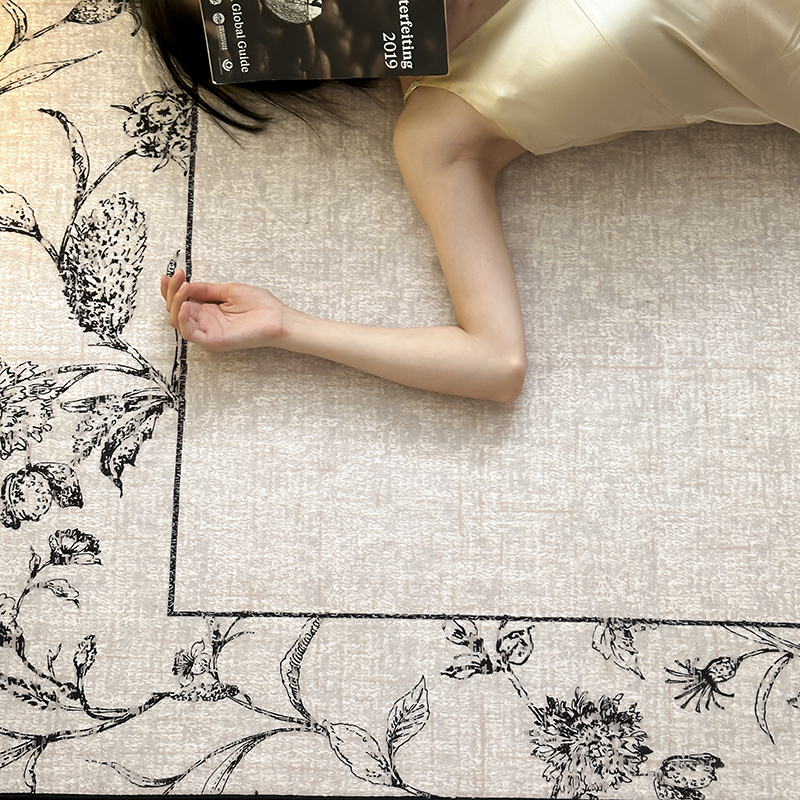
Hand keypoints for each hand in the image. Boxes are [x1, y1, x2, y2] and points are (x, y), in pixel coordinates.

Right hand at [160, 268, 284, 351]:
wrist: (279, 318)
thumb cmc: (261, 306)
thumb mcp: (229, 291)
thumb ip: (207, 290)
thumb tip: (187, 285)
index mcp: (209, 311)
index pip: (182, 301)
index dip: (173, 288)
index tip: (173, 273)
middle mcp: (206, 322)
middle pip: (176, 309)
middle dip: (172, 291)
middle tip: (178, 276)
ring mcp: (209, 332)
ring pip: (178, 321)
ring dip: (176, 302)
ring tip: (184, 287)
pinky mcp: (213, 341)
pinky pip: (190, 333)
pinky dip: (182, 319)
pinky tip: (185, 305)